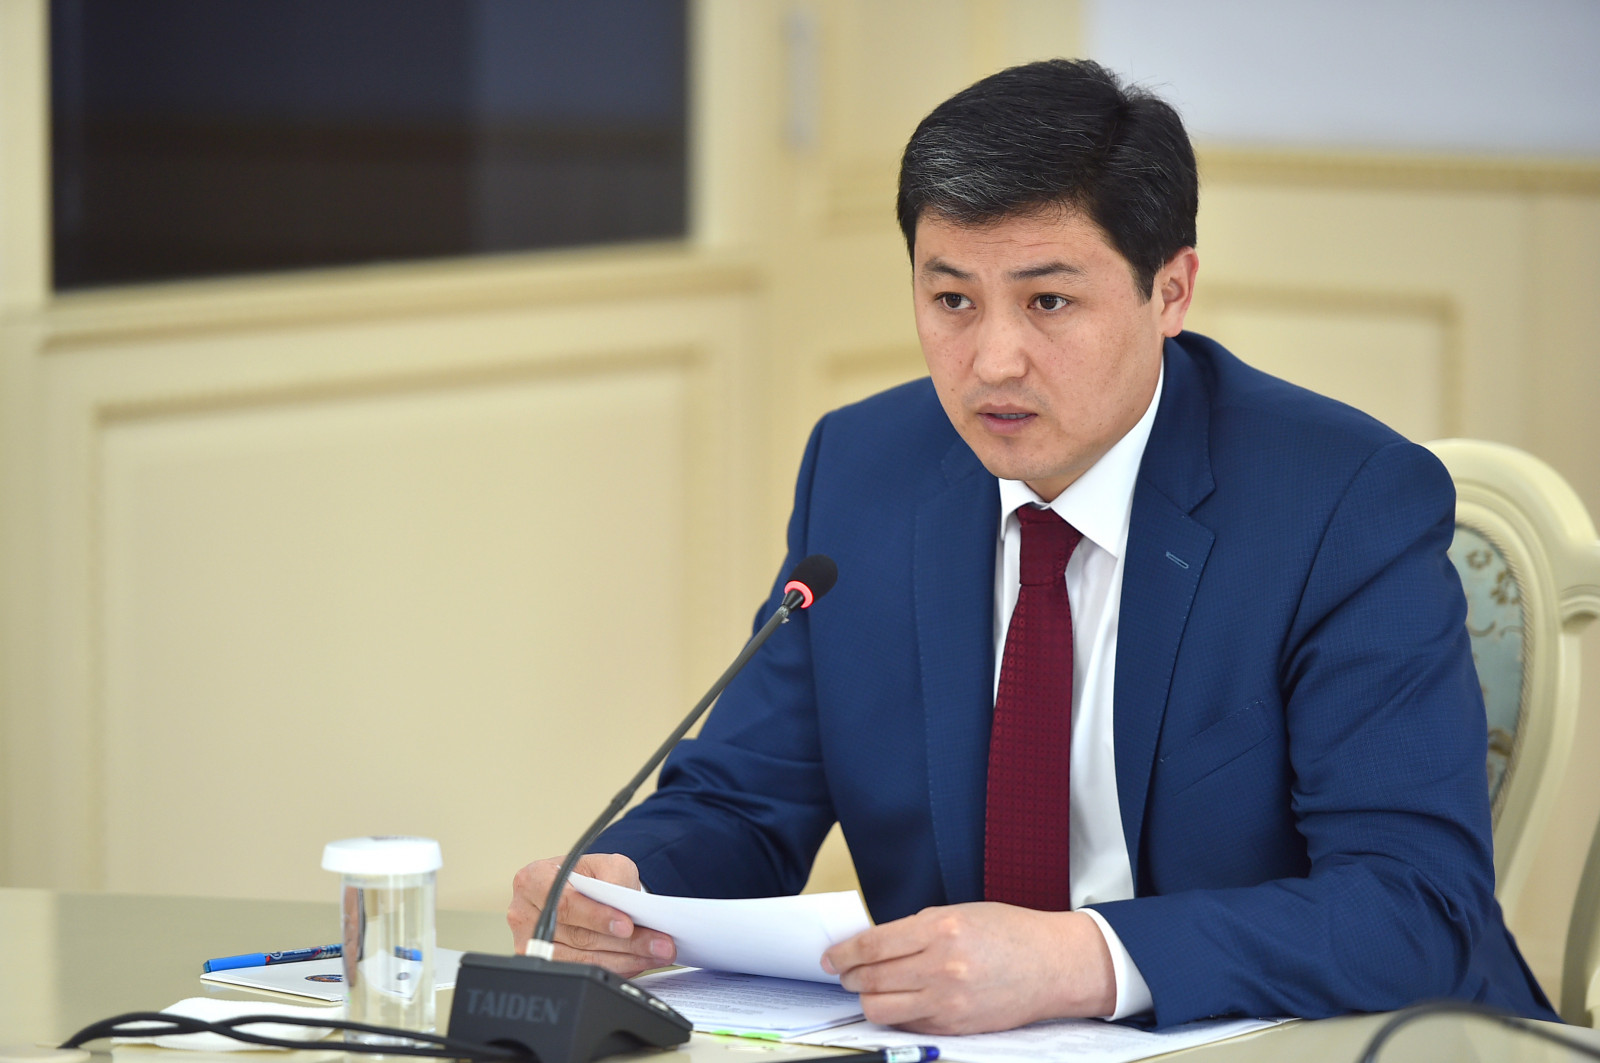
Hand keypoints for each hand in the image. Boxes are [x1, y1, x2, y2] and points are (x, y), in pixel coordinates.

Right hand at [507, 853, 675, 975]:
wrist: (582, 890)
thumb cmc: (588, 876)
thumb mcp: (605, 864)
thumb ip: (614, 877)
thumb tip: (622, 904)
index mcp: (534, 880)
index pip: (565, 902)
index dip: (596, 917)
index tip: (627, 925)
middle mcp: (525, 913)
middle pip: (577, 936)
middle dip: (624, 943)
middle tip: (658, 944)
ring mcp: (530, 943)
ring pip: (582, 960)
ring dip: (625, 960)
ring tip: (656, 954)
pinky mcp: (544, 964)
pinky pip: (582, 972)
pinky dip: (614, 968)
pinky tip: (636, 963)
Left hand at [821, 903, 1114, 1033]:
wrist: (1053, 965)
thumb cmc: (1009, 932)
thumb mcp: (959, 913)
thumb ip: (915, 928)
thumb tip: (874, 944)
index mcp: (941, 930)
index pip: (872, 945)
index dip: (843, 953)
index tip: (830, 956)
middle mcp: (942, 967)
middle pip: (869, 979)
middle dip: (848, 976)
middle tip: (843, 972)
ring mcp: (948, 1001)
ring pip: (880, 1008)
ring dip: (866, 999)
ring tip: (866, 989)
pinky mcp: (955, 1027)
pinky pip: (907, 1024)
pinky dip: (895, 1012)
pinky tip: (898, 1000)